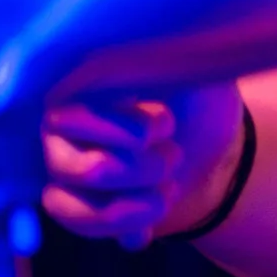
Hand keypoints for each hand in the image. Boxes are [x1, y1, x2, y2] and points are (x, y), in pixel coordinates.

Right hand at [40, 82, 245, 250]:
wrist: (216, 146)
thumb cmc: (197, 98)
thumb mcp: (190, 70)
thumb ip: (162, 62)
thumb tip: (141, 47)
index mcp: (77, 88)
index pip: (71, 116)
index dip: (118, 128)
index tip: (165, 125)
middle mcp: (59, 132)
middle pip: (76, 168)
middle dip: (138, 171)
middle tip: (174, 155)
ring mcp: (66, 174)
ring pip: (64, 206)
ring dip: (129, 208)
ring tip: (169, 190)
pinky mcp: (84, 210)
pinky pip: (85, 230)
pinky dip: (129, 229)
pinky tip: (157, 216)